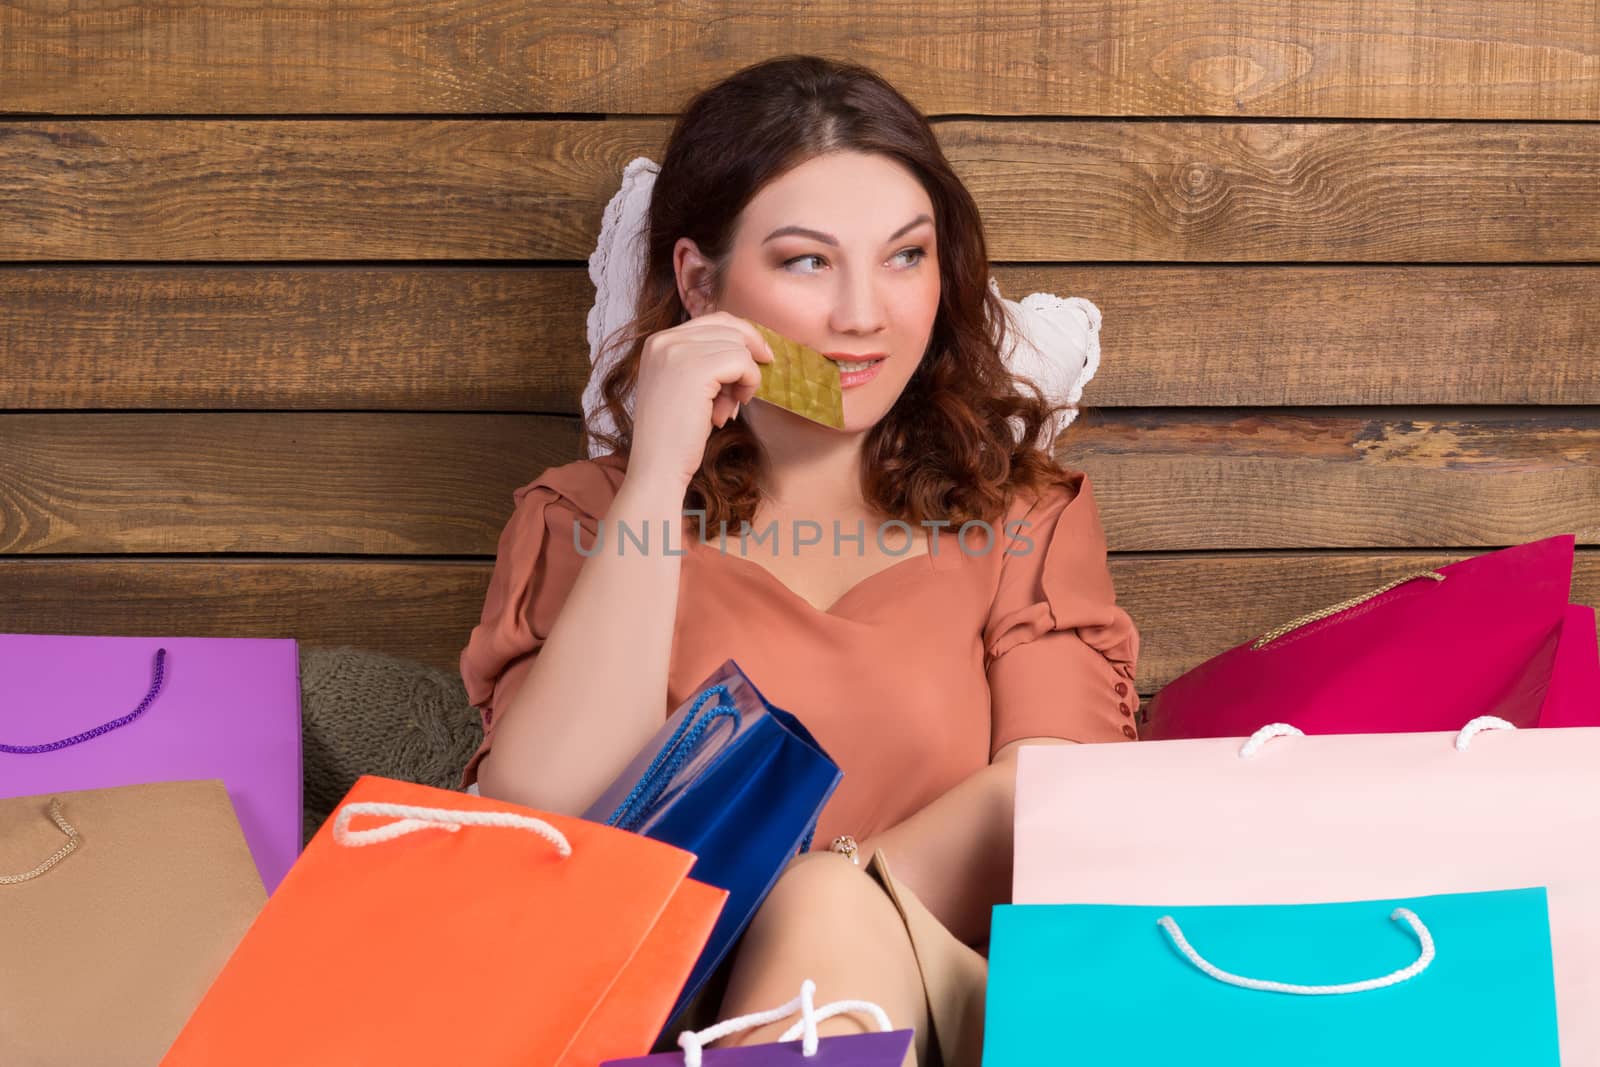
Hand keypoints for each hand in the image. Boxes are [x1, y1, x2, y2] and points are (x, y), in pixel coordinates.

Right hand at [626, 311, 773, 491]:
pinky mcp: (695, 368)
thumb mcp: (686, 385)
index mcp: (659, 341)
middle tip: (740, 395)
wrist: (657, 466)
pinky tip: (730, 408)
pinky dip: (748, 384)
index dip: (743, 339)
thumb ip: (706, 360)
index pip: (715, 320)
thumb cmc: (675, 434)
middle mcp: (664, 340)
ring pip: (739, 346)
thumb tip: (754, 346)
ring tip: (727, 407)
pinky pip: (743, 363)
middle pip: (730, 327)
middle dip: (745, 360)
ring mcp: (677, 351)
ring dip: (745, 378)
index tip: (758, 363)